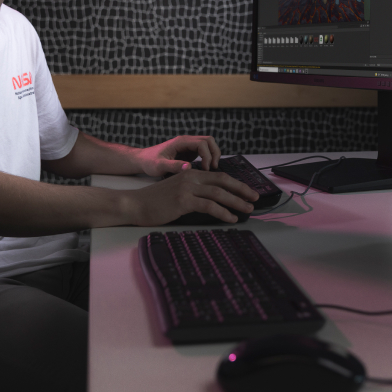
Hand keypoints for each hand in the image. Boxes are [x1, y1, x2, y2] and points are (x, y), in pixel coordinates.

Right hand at [125, 168, 258, 224]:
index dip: (237, 184)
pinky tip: (230, 218)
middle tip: (255, 199)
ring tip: (247, 210)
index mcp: (192, 173)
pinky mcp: (183, 201)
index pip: (220, 176)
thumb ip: (195, 191)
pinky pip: (209, 206)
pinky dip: (223, 212)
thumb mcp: (178, 191)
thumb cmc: (156, 201)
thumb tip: (215, 199)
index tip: (249, 192)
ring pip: (219, 193)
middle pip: (223, 182)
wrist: (136, 204)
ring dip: (236, 202)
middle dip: (242, 191)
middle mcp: (191, 177)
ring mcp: (187, 188)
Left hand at [131, 135, 221, 176]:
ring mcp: (188, 145)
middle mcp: (186, 141)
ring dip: (213, 155)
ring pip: (209, 144)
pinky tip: (206, 170)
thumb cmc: (150, 162)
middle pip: (209, 140)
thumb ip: (173, 166)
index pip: (202, 143)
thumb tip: (189, 167)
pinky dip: (209, 158)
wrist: (144, 160)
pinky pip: (204, 151)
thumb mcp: (159, 166)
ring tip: (211, 169)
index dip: (207, 156)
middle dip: (214, 153)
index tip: (205, 169)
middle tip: (213, 169)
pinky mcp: (189, 151)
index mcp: (180, 142)